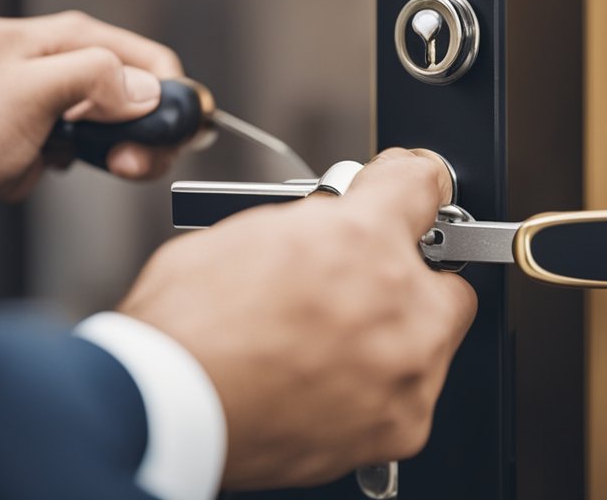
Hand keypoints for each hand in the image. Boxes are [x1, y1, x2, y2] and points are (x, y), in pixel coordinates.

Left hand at [0, 11, 184, 221]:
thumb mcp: (35, 94)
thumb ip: (96, 75)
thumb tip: (145, 87)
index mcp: (18, 35)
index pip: (108, 39)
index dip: (152, 72)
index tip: (177, 106)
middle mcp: (25, 56)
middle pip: (112, 72)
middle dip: (139, 113)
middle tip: (151, 147)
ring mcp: (30, 91)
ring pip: (104, 102)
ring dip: (123, 134)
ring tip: (124, 161)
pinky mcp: (34, 123)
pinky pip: (87, 126)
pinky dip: (98, 145)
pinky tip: (88, 159)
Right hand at [117, 148, 475, 489]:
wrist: (161, 411)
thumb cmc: (187, 328)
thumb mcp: (243, 231)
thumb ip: (310, 222)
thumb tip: (330, 221)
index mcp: (361, 238)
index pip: (423, 183)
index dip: (410, 182)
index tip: (410, 189)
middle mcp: (400, 302)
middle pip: (445, 276)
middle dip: (410, 279)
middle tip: (362, 287)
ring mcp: (407, 369)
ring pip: (434, 341)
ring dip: (397, 337)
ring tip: (334, 345)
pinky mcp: (401, 424)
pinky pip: (412, 396)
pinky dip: (381, 391)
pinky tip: (333, 383)